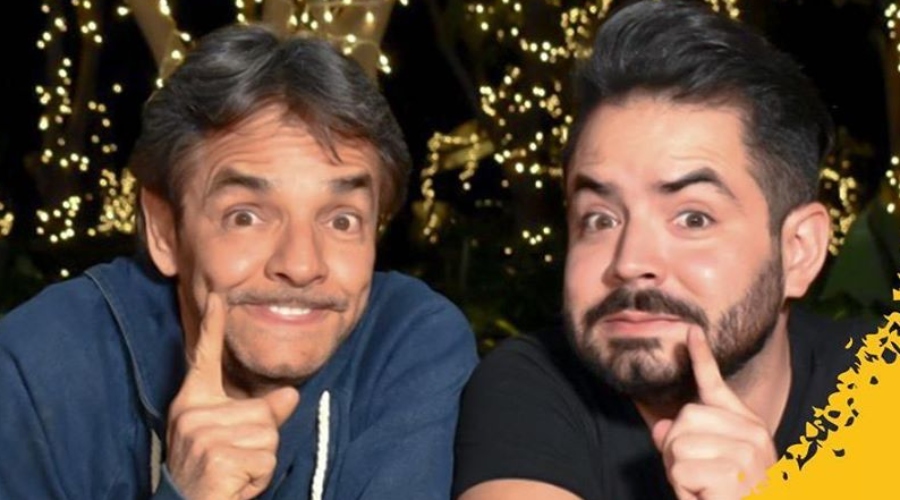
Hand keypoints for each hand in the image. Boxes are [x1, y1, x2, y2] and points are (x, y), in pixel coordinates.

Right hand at [166, 293, 300, 499]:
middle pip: (262, 411)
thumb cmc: (208, 478)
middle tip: (233, 462)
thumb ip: (260, 415)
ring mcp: (204, 435)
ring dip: (260, 461)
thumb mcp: (232, 440)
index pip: (205, 359)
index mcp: (192, 403)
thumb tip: (290, 394)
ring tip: (233, 474)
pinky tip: (235, 484)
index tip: (219, 295)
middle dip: (260, 442)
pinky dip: (258, 478)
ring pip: (268, 435)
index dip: (212, 325)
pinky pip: (266, 459)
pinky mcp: (219, 457)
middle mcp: (193, 414)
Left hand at [651, 328, 776, 499]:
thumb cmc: (725, 496)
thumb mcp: (702, 466)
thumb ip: (683, 442)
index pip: (717, 387)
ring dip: (678, 474)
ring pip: (678, 445)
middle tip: (696, 477)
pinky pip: (680, 471)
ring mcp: (746, 453)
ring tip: (702, 491)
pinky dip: (683, 491)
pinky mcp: (733, 475)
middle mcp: (752, 435)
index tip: (691, 331)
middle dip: (675, 449)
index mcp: (747, 427)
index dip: (702, 358)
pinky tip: (704, 498)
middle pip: (685, 417)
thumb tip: (664, 427)